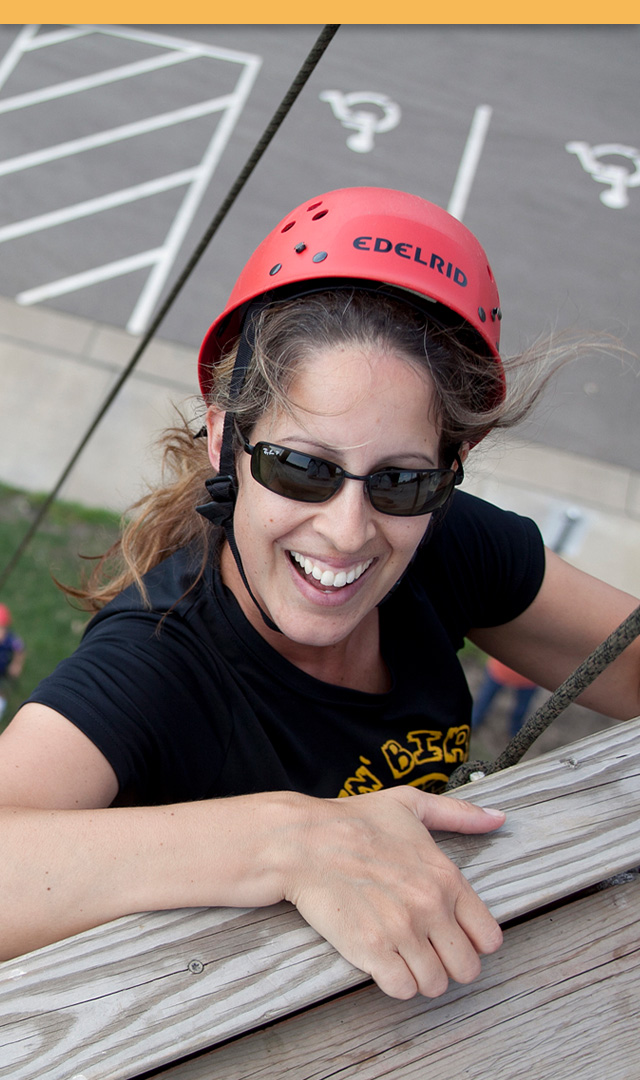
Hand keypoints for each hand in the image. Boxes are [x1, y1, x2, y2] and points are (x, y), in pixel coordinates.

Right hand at [282, 786, 504, 999]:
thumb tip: (498, 818)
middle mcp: (431, 907)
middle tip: (427, 950)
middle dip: (449, 964)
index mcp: (446, 877)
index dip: (473, 940)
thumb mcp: (411, 805)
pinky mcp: (371, 950)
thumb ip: (460, 815)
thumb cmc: (355, 821)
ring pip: (435, 985)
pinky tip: (384, 961)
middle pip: (467, 969)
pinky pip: (403, 990)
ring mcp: (402, 931)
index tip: (453, 934)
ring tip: (403, 955)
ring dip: (421, 975)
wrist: (304, 841)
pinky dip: (396, 982)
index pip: (489, 938)